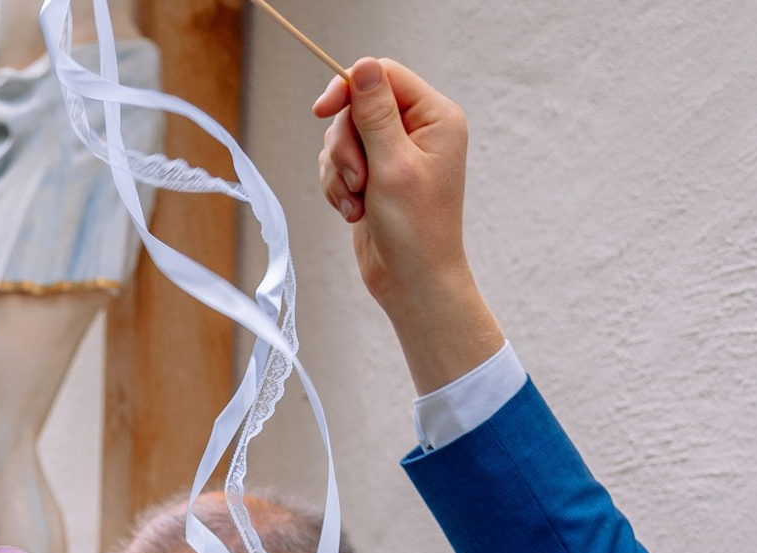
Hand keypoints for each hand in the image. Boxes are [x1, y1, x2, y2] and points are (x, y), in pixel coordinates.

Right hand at [313, 59, 504, 391]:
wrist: (412, 282)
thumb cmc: (415, 230)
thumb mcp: (392, 166)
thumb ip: (376, 113)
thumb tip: (363, 67)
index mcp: (434, 116)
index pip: (384, 77)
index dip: (349, 88)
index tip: (322, 110)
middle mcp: (415, 129)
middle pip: (357, 107)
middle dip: (345, 146)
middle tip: (356, 180)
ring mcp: (392, 153)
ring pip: (342, 138)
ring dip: (338, 172)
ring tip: (355, 202)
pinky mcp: (372, 176)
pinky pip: (337, 165)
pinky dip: (336, 188)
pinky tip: (352, 212)